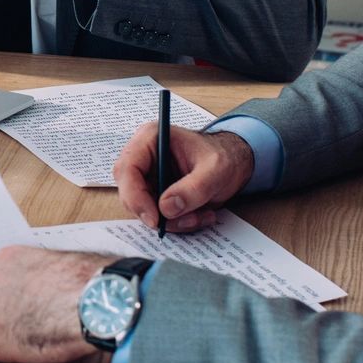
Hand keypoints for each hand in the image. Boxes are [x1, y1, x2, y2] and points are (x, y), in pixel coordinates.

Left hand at [0, 246, 105, 362]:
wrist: (94, 302)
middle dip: (2, 317)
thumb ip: (46, 276)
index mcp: (8, 258)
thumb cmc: (90, 285)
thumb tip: (56, 288)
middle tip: (27, 329)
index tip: (22, 308)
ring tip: (22, 344)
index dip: (9, 300)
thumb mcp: (64, 266)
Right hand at [113, 123, 252, 232]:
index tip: (154, 218)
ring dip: (171, 221)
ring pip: (143, 209)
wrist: (234, 163)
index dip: (135, 196)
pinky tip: (199, 215)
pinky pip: (157, 217)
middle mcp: (144, 158)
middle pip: (129, 192)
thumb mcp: (216, 169)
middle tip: (182, 221)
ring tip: (200, 215)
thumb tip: (167, 207)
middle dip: (155, 213)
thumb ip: (194, 188)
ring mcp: (148, 178)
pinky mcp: (155, 195)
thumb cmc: (224, 155)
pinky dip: (178, 223)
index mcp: (151, 139)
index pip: (127, 168)